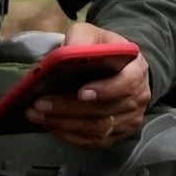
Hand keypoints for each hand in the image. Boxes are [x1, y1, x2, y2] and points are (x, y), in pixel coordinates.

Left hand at [26, 28, 153, 150]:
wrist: (119, 69)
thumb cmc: (104, 51)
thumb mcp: (93, 34)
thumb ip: (80, 38)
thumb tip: (65, 53)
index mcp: (137, 69)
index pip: (127, 83)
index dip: (105, 90)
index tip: (81, 92)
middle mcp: (138, 98)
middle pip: (104, 111)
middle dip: (69, 108)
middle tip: (40, 104)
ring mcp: (129, 120)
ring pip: (96, 129)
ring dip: (63, 123)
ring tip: (37, 113)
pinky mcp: (117, 135)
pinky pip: (92, 141)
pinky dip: (68, 135)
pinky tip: (50, 124)